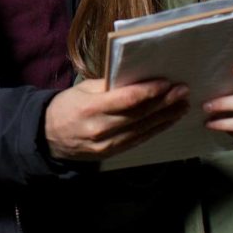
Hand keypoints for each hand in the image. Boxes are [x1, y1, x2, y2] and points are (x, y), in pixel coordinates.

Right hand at [44, 78, 188, 160]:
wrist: (48, 137)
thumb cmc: (66, 106)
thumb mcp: (82, 89)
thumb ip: (108, 86)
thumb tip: (137, 78)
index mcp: (91, 108)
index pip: (127, 100)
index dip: (150, 91)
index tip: (167, 82)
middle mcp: (101, 128)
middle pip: (140, 114)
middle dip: (164, 102)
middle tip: (183, 91)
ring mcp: (108, 144)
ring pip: (143, 129)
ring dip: (166, 117)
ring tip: (182, 105)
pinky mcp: (113, 153)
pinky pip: (139, 140)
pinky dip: (156, 129)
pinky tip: (168, 120)